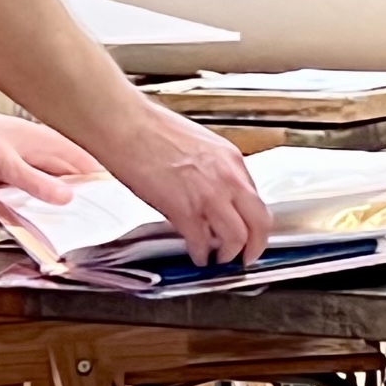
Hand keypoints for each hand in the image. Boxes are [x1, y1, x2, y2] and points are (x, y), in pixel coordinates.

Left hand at [0, 81, 98, 204]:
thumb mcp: (5, 164)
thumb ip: (36, 182)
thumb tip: (67, 197)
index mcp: (40, 139)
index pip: (81, 157)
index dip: (100, 172)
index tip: (118, 187)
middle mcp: (29, 144)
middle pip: (66, 166)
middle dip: (83, 182)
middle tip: (101, 202)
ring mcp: (12, 154)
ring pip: (45, 173)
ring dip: (57, 188)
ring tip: (74, 206)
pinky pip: (22, 182)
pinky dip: (31, 194)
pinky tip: (30, 204)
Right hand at [107, 102, 270, 265]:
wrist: (127, 126)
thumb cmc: (152, 130)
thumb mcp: (199, 146)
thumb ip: (213, 171)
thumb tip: (213, 193)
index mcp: (232, 160)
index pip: (256, 199)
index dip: (253, 222)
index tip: (249, 231)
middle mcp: (228, 178)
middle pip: (259, 223)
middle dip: (254, 246)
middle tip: (246, 257)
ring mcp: (208, 196)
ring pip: (236, 238)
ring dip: (228, 254)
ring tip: (219, 259)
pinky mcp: (184, 210)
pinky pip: (201, 242)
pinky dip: (200, 254)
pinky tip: (196, 256)